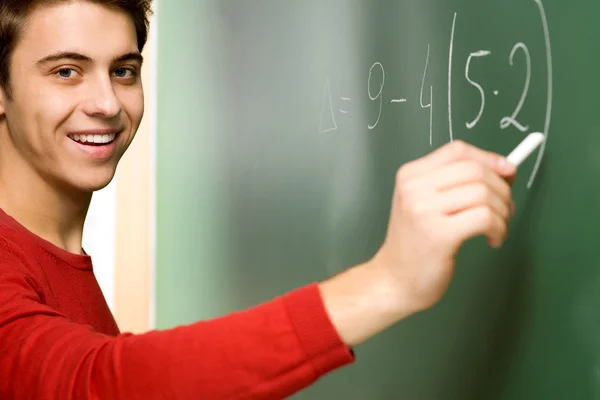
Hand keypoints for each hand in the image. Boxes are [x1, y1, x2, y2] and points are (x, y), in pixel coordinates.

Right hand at [370, 140, 516, 312]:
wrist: (395, 279)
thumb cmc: (415, 244)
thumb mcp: (424, 203)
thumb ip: (455, 183)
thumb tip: (505, 169)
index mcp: (410, 175)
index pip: (458, 151)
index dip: (489, 158)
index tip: (507, 172)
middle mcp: (414, 188)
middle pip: (475, 170)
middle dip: (501, 188)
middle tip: (505, 208)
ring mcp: (424, 210)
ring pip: (484, 193)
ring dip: (502, 211)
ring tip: (496, 227)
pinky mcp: (439, 234)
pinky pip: (485, 218)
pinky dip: (499, 228)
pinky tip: (492, 239)